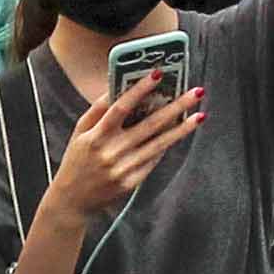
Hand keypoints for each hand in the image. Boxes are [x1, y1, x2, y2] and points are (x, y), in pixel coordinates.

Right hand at [50, 67, 205, 220]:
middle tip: (196, 92)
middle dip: (176, 107)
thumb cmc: (77, 159)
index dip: (139, 89)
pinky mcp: (132, 182)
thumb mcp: (80, 131)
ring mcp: (123, 168)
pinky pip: (154, 159)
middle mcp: (111, 152)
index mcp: (96, 135)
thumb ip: (99, 109)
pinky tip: (181, 132)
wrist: (72, 200)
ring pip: (159, 144)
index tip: (158, 73)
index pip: (121, 107)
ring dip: (182, 129)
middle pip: (149, 125)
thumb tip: (118, 84)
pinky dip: (168, 144)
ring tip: (200, 115)